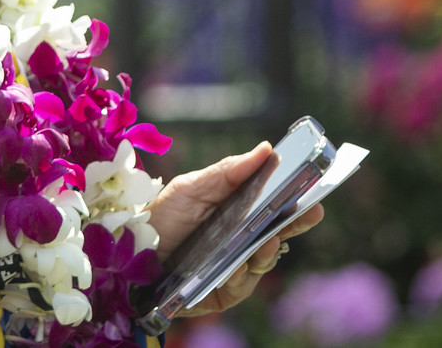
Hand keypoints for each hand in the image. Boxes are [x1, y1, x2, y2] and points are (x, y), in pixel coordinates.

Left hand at [146, 143, 326, 317]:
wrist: (127, 251)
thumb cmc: (161, 215)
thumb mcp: (192, 187)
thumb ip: (228, 172)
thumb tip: (267, 149)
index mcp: (238, 211)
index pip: (275, 206)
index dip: (296, 201)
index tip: (315, 192)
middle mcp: (241, 239)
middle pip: (277, 233)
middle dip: (294, 224)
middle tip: (310, 213)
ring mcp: (234, 266)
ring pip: (262, 261)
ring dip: (266, 251)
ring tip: (266, 241)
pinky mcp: (222, 292)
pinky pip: (240, 286)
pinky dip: (239, 276)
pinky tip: (235, 268)